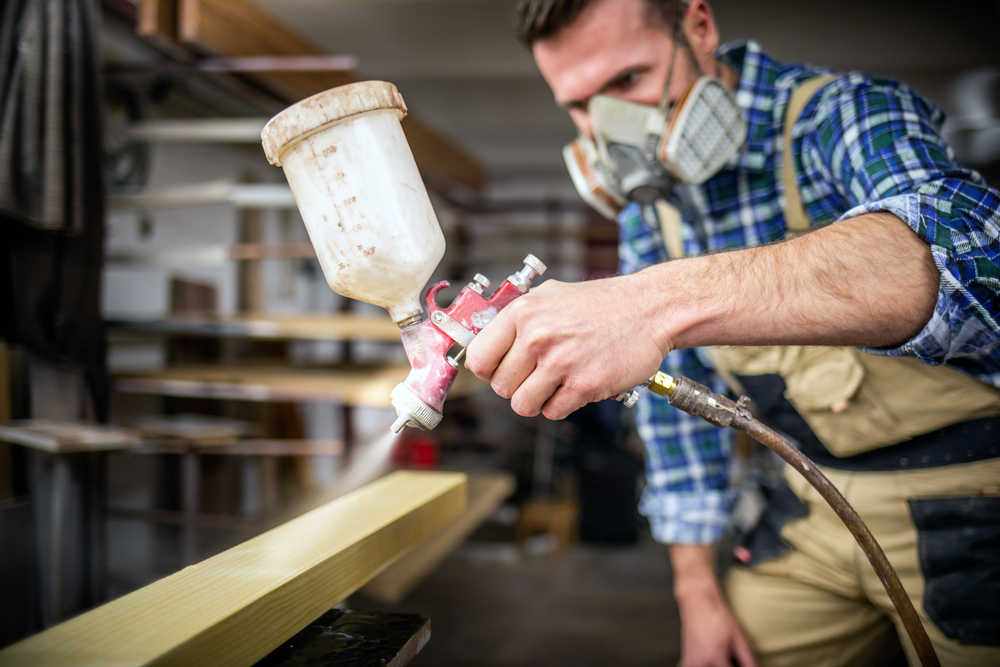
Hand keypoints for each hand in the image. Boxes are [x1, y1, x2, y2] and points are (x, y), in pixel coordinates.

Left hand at [465, 275, 672, 419]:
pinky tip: (576, 384)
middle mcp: (537, 337)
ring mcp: (560, 362)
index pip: (478, 358)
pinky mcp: (583, 385)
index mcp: (523, 313)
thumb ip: (516, 320)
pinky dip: (562, 405)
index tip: (499, 370)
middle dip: (516, 386)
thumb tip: (485, 345)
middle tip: (538, 374)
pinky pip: (552, 412)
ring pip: (522, 405)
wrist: (649, 309)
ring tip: (556, 382)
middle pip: (500, 387)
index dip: (487, 370)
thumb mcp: (549, 297)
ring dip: (537, 399)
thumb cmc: (600, 304)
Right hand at [670, 545, 756, 666]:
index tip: (744, 665)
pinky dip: (708, 666)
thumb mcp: (739, 639)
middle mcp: (699, 664)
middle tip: (733, 657)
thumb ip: (749, 661)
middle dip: (729, 666)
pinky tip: (714, 659)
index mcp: (714, 660)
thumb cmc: (718, 616)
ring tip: (726, 657)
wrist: (698, 601)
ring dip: (719, 666)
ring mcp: (690, 663)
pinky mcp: (686, 661)